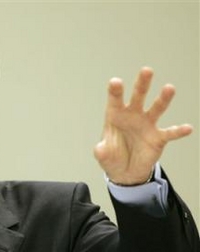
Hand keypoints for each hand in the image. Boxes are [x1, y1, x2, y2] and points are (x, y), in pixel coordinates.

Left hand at [94, 67, 192, 185]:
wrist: (126, 171)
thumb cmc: (112, 157)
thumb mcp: (103, 155)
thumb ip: (101, 151)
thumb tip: (101, 149)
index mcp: (115, 116)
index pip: (115, 100)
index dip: (115, 91)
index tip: (115, 82)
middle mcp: (132, 116)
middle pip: (137, 97)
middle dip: (142, 84)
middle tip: (146, 70)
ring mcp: (147, 125)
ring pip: (156, 108)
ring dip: (163, 99)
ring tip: (169, 88)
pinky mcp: (158, 138)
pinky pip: (170, 133)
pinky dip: (178, 131)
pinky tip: (187, 128)